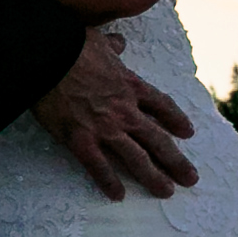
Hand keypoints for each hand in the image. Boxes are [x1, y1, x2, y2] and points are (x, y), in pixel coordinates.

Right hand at [28, 31, 199, 200]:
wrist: (47, 58)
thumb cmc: (71, 45)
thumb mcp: (98, 40)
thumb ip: (112, 46)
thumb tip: (119, 42)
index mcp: (131, 86)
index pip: (162, 106)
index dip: (176, 120)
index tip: (188, 133)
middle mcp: (125, 111)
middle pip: (158, 140)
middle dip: (176, 161)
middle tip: (190, 179)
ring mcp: (104, 128)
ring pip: (136, 158)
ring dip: (154, 177)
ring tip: (166, 192)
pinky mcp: (81, 140)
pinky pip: (99, 167)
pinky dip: (109, 182)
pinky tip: (118, 195)